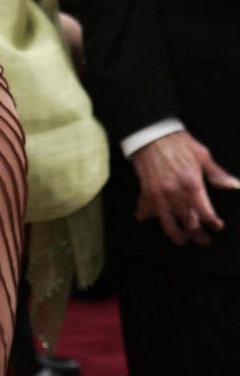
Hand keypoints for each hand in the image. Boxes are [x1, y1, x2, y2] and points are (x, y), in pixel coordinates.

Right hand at [132, 130, 239, 246]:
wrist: (151, 134)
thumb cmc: (178, 142)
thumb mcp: (202, 155)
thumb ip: (217, 174)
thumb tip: (234, 185)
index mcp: (192, 184)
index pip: (206, 213)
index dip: (213, 223)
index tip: (217, 226)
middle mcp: (175, 194)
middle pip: (189, 223)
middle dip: (198, 235)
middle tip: (204, 241)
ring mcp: (159, 195)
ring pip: (168, 224)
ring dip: (176, 235)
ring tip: (182, 240)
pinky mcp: (146, 192)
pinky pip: (146, 210)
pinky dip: (146, 216)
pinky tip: (149, 219)